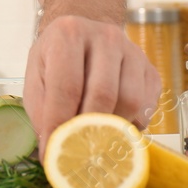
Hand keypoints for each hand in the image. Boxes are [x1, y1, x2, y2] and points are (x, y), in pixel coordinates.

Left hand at [23, 14, 159, 156]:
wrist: (84, 34)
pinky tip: (113, 127)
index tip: (55, 150)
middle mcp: (105, 37)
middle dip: (89, 130)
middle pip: (103, 94)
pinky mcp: (150, 69)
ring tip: (94, 141)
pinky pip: (146, 107)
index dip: (61, 123)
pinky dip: (130, 125)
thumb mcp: (37, 78)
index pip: (67, 86)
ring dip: (112, 129)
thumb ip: (42, 111)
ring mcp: (133, 52)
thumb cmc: (55, 60)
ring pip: (130, 101)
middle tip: (78, 154)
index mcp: (68, 34)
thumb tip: (53, 150)